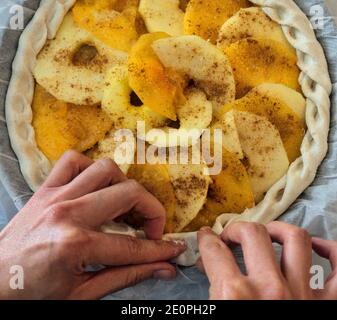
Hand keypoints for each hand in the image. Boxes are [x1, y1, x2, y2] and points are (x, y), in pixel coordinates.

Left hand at [0, 151, 185, 299]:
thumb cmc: (33, 294)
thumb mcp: (83, 293)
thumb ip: (127, 276)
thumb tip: (162, 268)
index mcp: (76, 245)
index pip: (133, 245)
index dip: (160, 248)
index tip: (174, 248)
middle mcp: (68, 213)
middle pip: (127, 193)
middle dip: (151, 211)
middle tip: (151, 229)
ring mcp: (56, 196)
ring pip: (105, 169)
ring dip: (123, 185)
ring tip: (123, 207)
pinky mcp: (45, 189)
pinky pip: (73, 161)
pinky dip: (91, 169)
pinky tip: (95, 188)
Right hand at [198, 221, 336, 299]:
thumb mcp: (215, 313)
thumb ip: (212, 288)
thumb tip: (209, 264)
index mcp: (235, 295)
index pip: (215, 251)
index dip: (206, 239)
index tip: (207, 235)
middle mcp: (270, 289)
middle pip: (253, 234)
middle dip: (237, 229)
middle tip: (232, 236)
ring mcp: (303, 295)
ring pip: (296, 239)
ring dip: (278, 230)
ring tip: (268, 234)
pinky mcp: (327, 305)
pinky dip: (332, 251)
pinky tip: (317, 247)